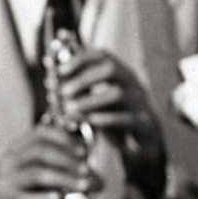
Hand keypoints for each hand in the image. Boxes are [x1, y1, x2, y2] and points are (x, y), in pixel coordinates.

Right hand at [0, 121, 95, 198]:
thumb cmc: (29, 193)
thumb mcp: (46, 178)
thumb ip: (67, 174)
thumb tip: (97, 180)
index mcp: (19, 148)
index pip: (40, 133)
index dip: (63, 139)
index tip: (83, 150)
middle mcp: (9, 160)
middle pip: (40, 152)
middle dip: (68, 160)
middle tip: (87, 171)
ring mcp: (6, 180)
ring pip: (37, 174)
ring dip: (64, 179)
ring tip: (83, 186)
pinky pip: (27, 198)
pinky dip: (44, 198)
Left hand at [49, 47, 161, 194]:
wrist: (143, 143)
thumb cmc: (116, 119)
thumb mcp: (97, 102)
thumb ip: (79, 92)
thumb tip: (53, 82)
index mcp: (120, 73)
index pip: (101, 55)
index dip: (80, 59)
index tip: (60, 70)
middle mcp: (132, 84)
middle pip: (111, 69)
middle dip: (84, 78)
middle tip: (64, 91)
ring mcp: (140, 103)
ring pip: (118, 94)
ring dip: (90, 100)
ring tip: (71, 109)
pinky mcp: (144, 124)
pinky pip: (126, 119)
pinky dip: (106, 119)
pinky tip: (89, 122)